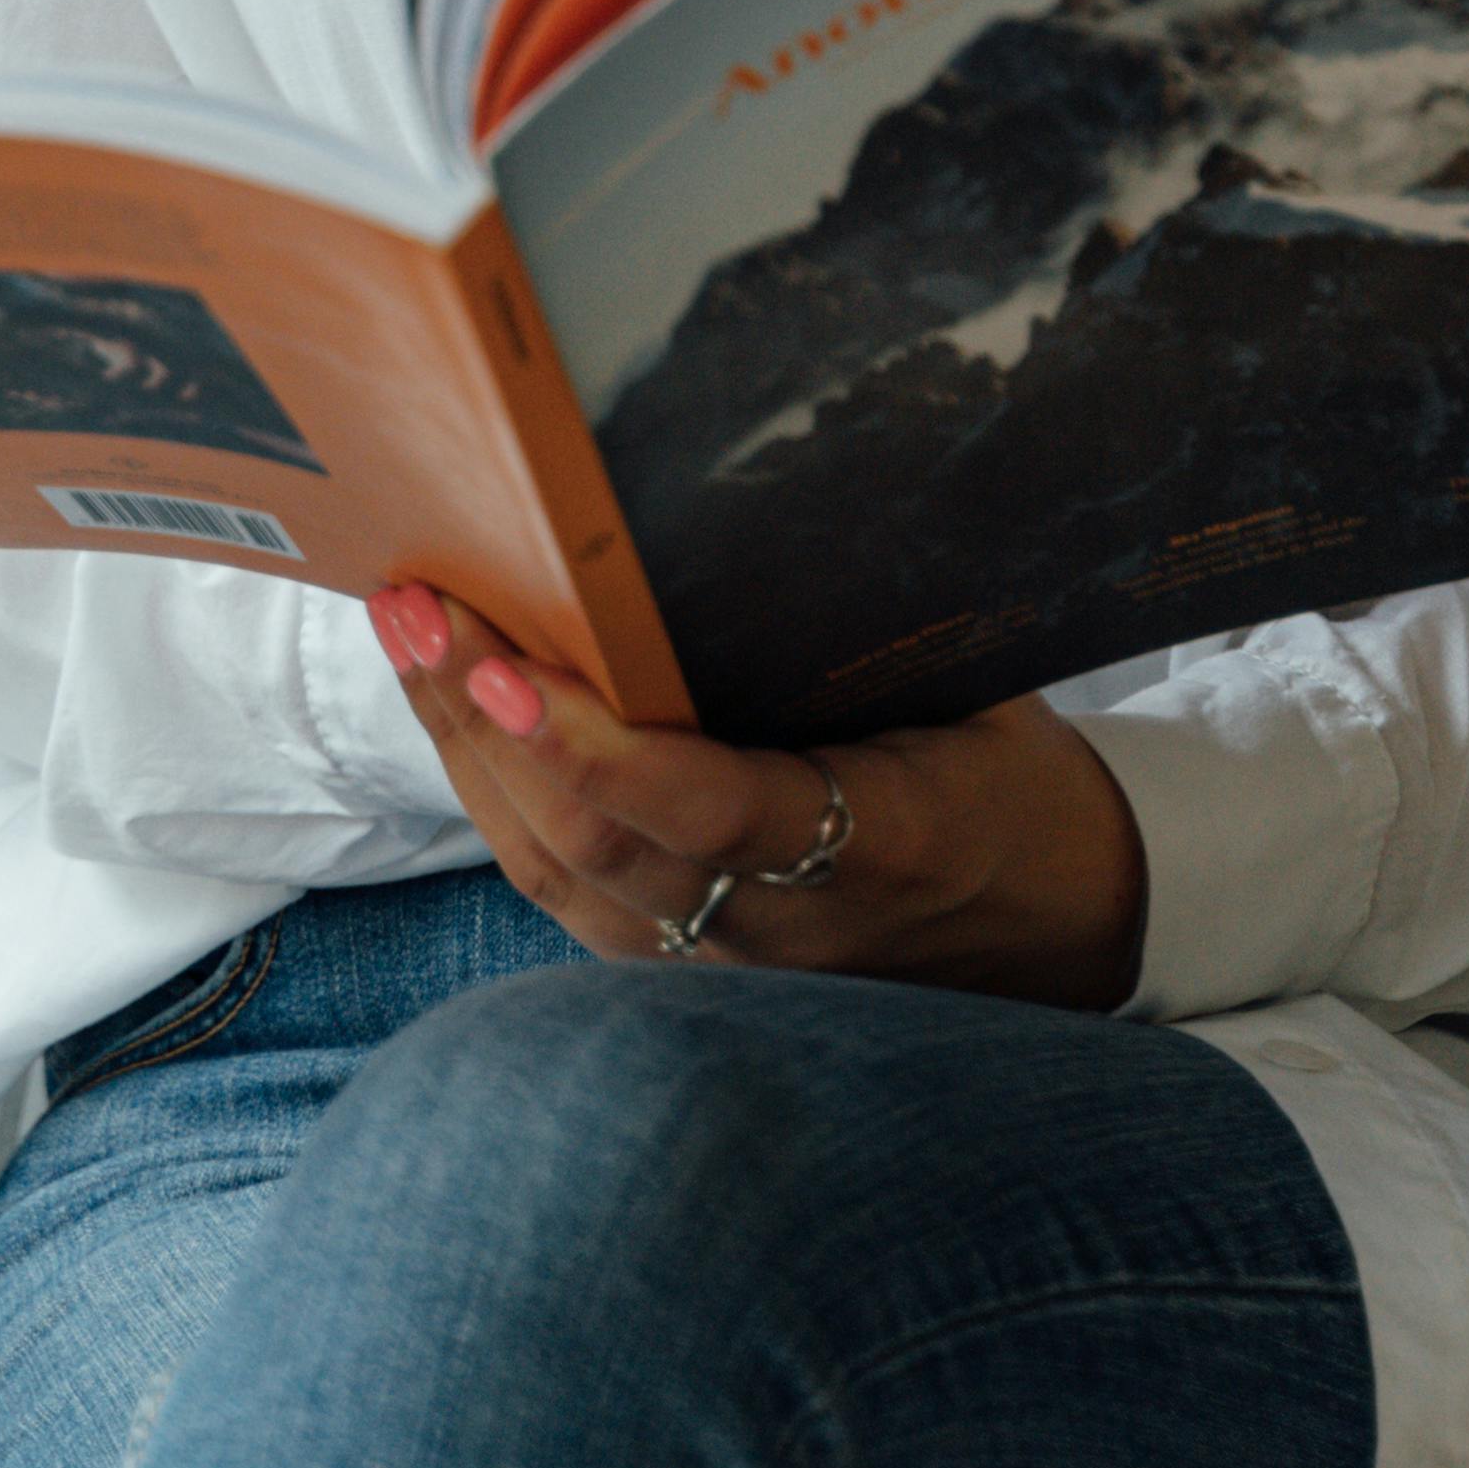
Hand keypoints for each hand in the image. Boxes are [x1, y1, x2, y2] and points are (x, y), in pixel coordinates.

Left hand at [369, 585, 1147, 1011]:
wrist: (1061, 927)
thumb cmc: (1013, 785)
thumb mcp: (976, 695)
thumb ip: (868, 633)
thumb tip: (752, 498)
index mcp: (877, 844)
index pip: (703, 811)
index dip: (591, 747)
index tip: (505, 663)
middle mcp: (781, 927)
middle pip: (591, 846)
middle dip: (485, 723)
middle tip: (415, 605)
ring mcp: (725, 965)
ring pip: (555, 875)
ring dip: (468, 756)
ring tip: (407, 639)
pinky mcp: (685, 969)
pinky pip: (564, 891)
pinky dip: (498, 797)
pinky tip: (454, 714)